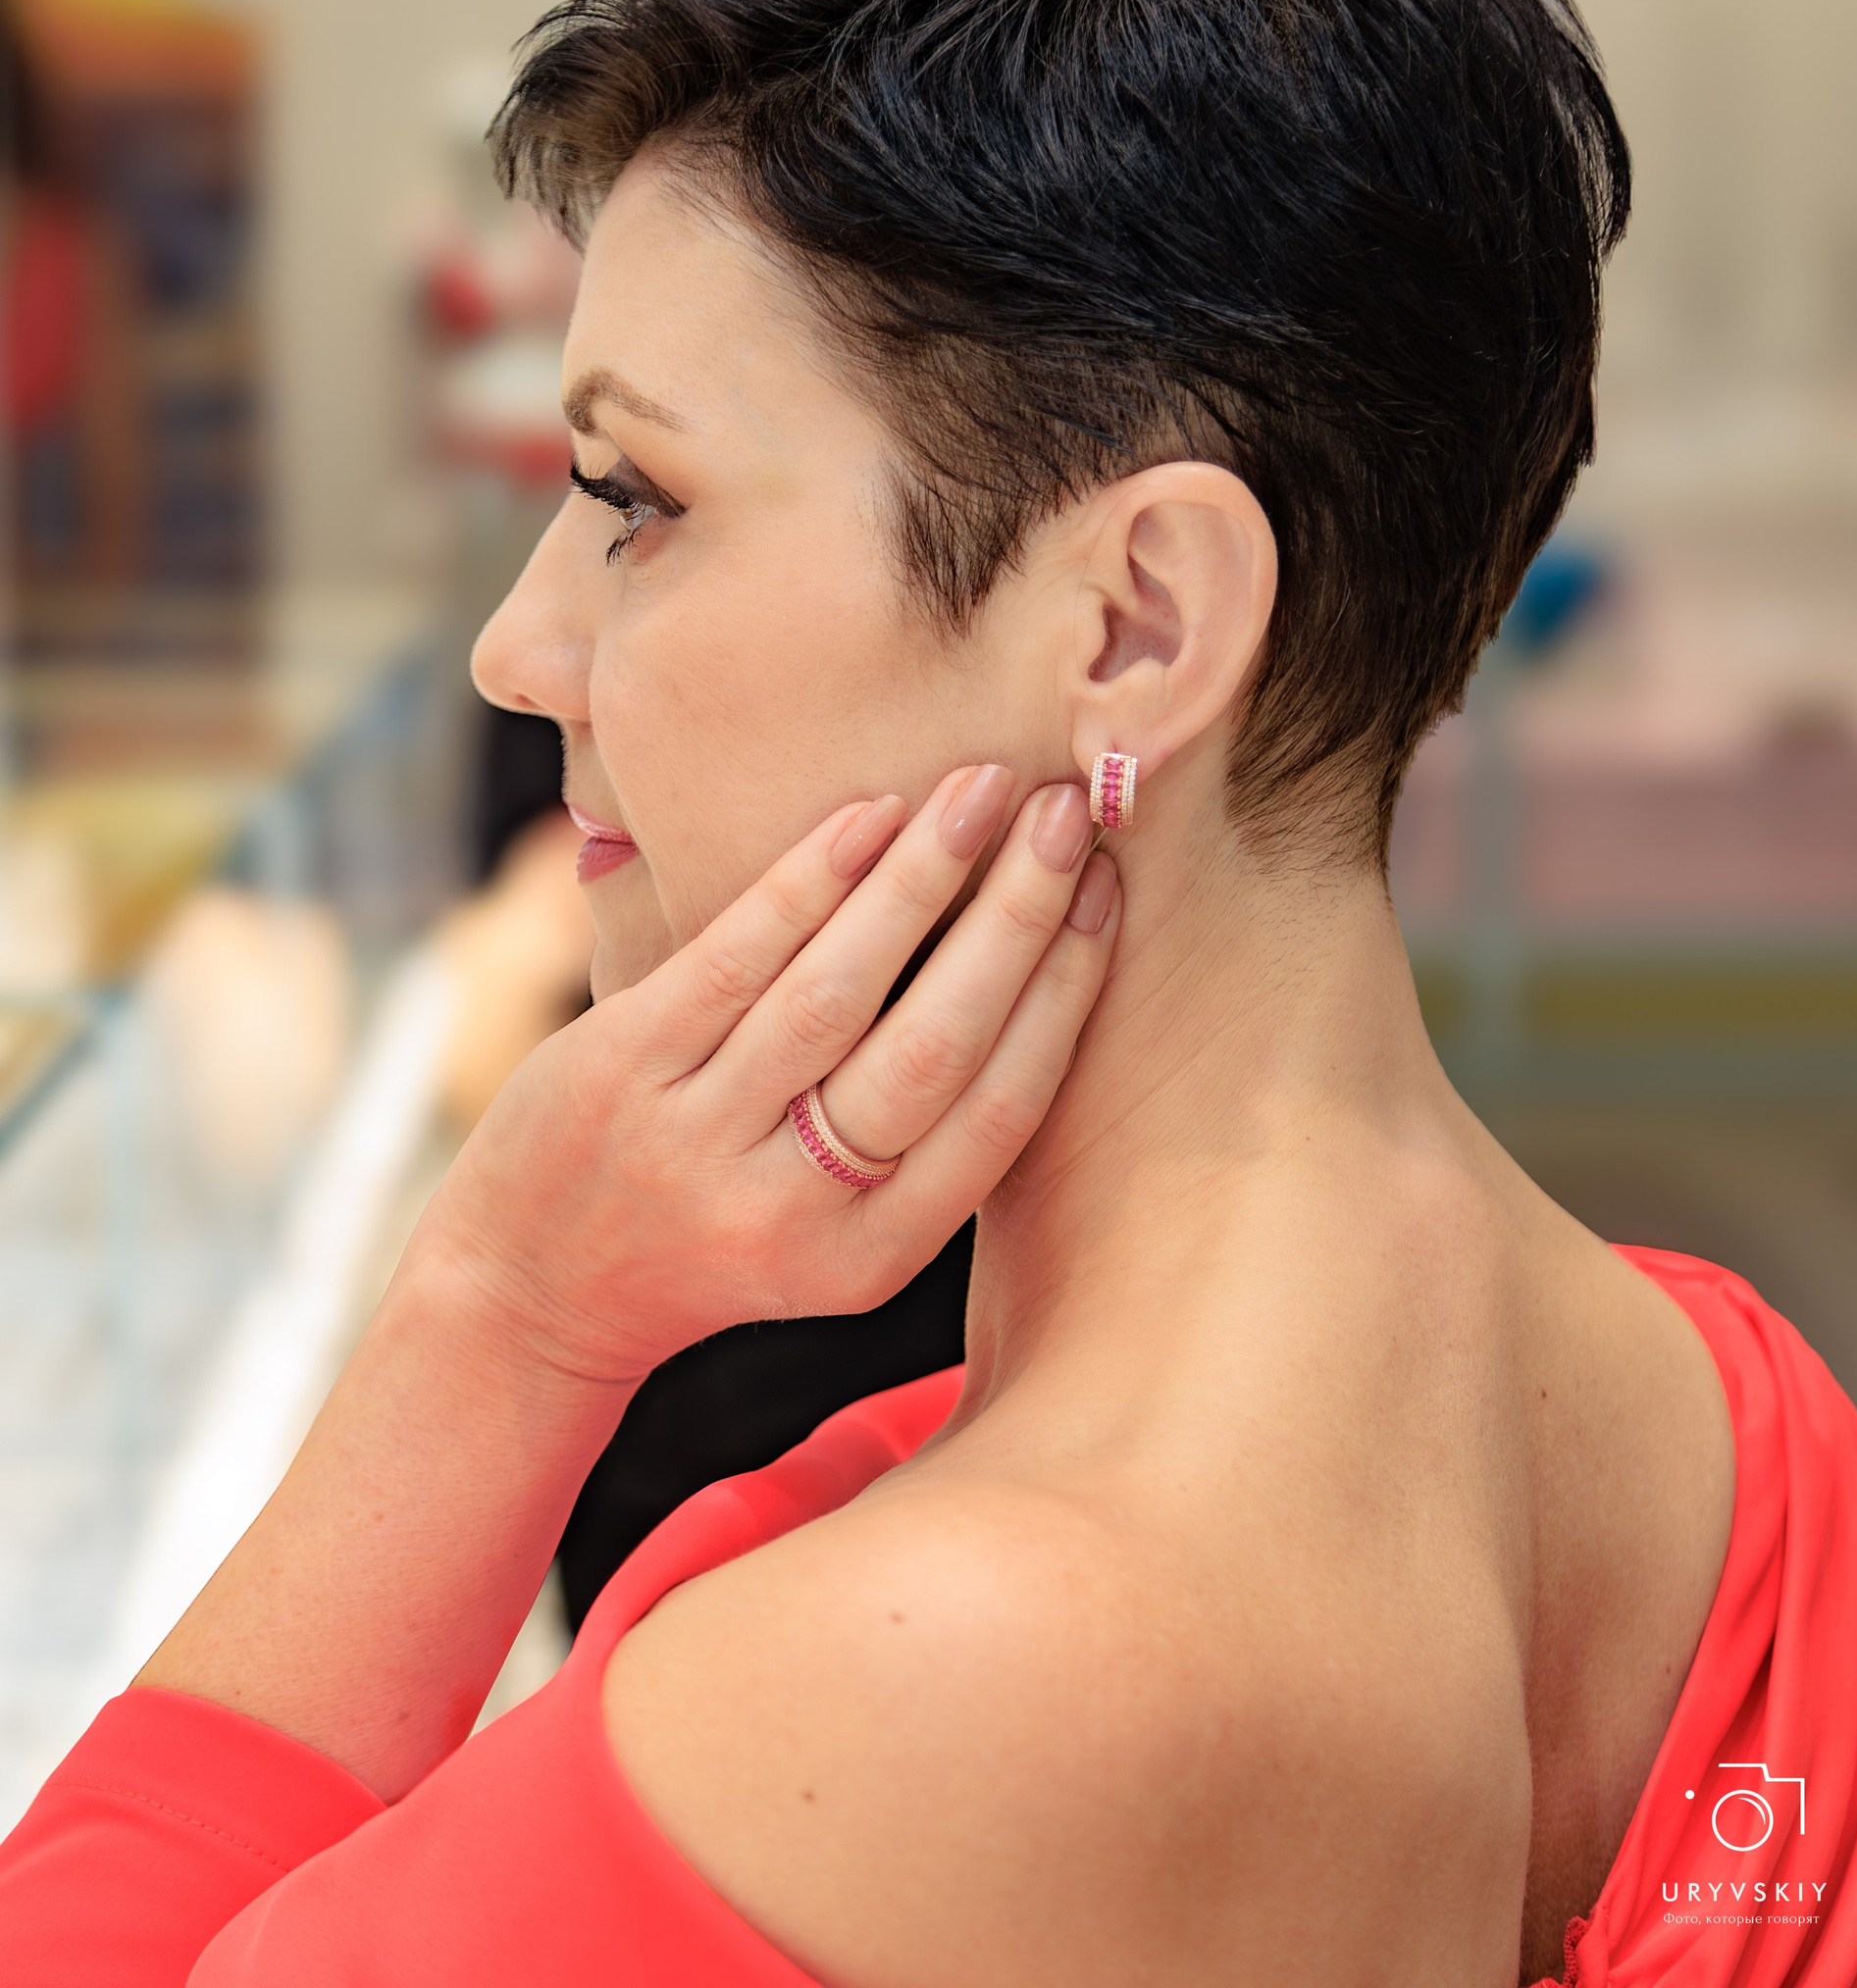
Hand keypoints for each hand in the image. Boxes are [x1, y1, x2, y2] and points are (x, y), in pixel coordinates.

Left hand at [412, 767, 1119, 1387]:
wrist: (527, 1291)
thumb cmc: (715, 1231)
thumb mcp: (829, 1235)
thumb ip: (918, 1139)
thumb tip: (1038, 968)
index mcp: (865, 1259)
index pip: (998, 1115)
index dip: (1062, 995)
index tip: (1106, 894)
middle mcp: (788, 1211)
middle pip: (933, 1048)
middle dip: (1015, 920)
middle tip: (1070, 816)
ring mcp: (694, 1138)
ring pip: (836, 992)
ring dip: (923, 878)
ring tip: (983, 788)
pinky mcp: (617, 1070)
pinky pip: (734, 957)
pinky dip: (811, 881)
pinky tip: (870, 815)